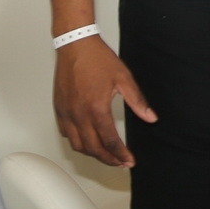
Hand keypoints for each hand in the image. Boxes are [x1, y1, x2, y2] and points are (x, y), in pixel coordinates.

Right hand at [53, 35, 156, 166]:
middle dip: (108, 160)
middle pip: (93, 149)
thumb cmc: (97, 59)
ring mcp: (67, 113)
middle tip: (120, 163)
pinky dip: (77, 142)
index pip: (110, 141)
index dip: (121, 155)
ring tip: (106, 155)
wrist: (75, 45)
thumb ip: (137, 101)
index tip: (129, 161)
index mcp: (97, 109)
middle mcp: (79, 115)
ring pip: (77, 145)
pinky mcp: (59, 109)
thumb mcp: (124, 79)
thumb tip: (150, 118)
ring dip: (92, 153)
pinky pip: (66, 133)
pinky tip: (87, 140)